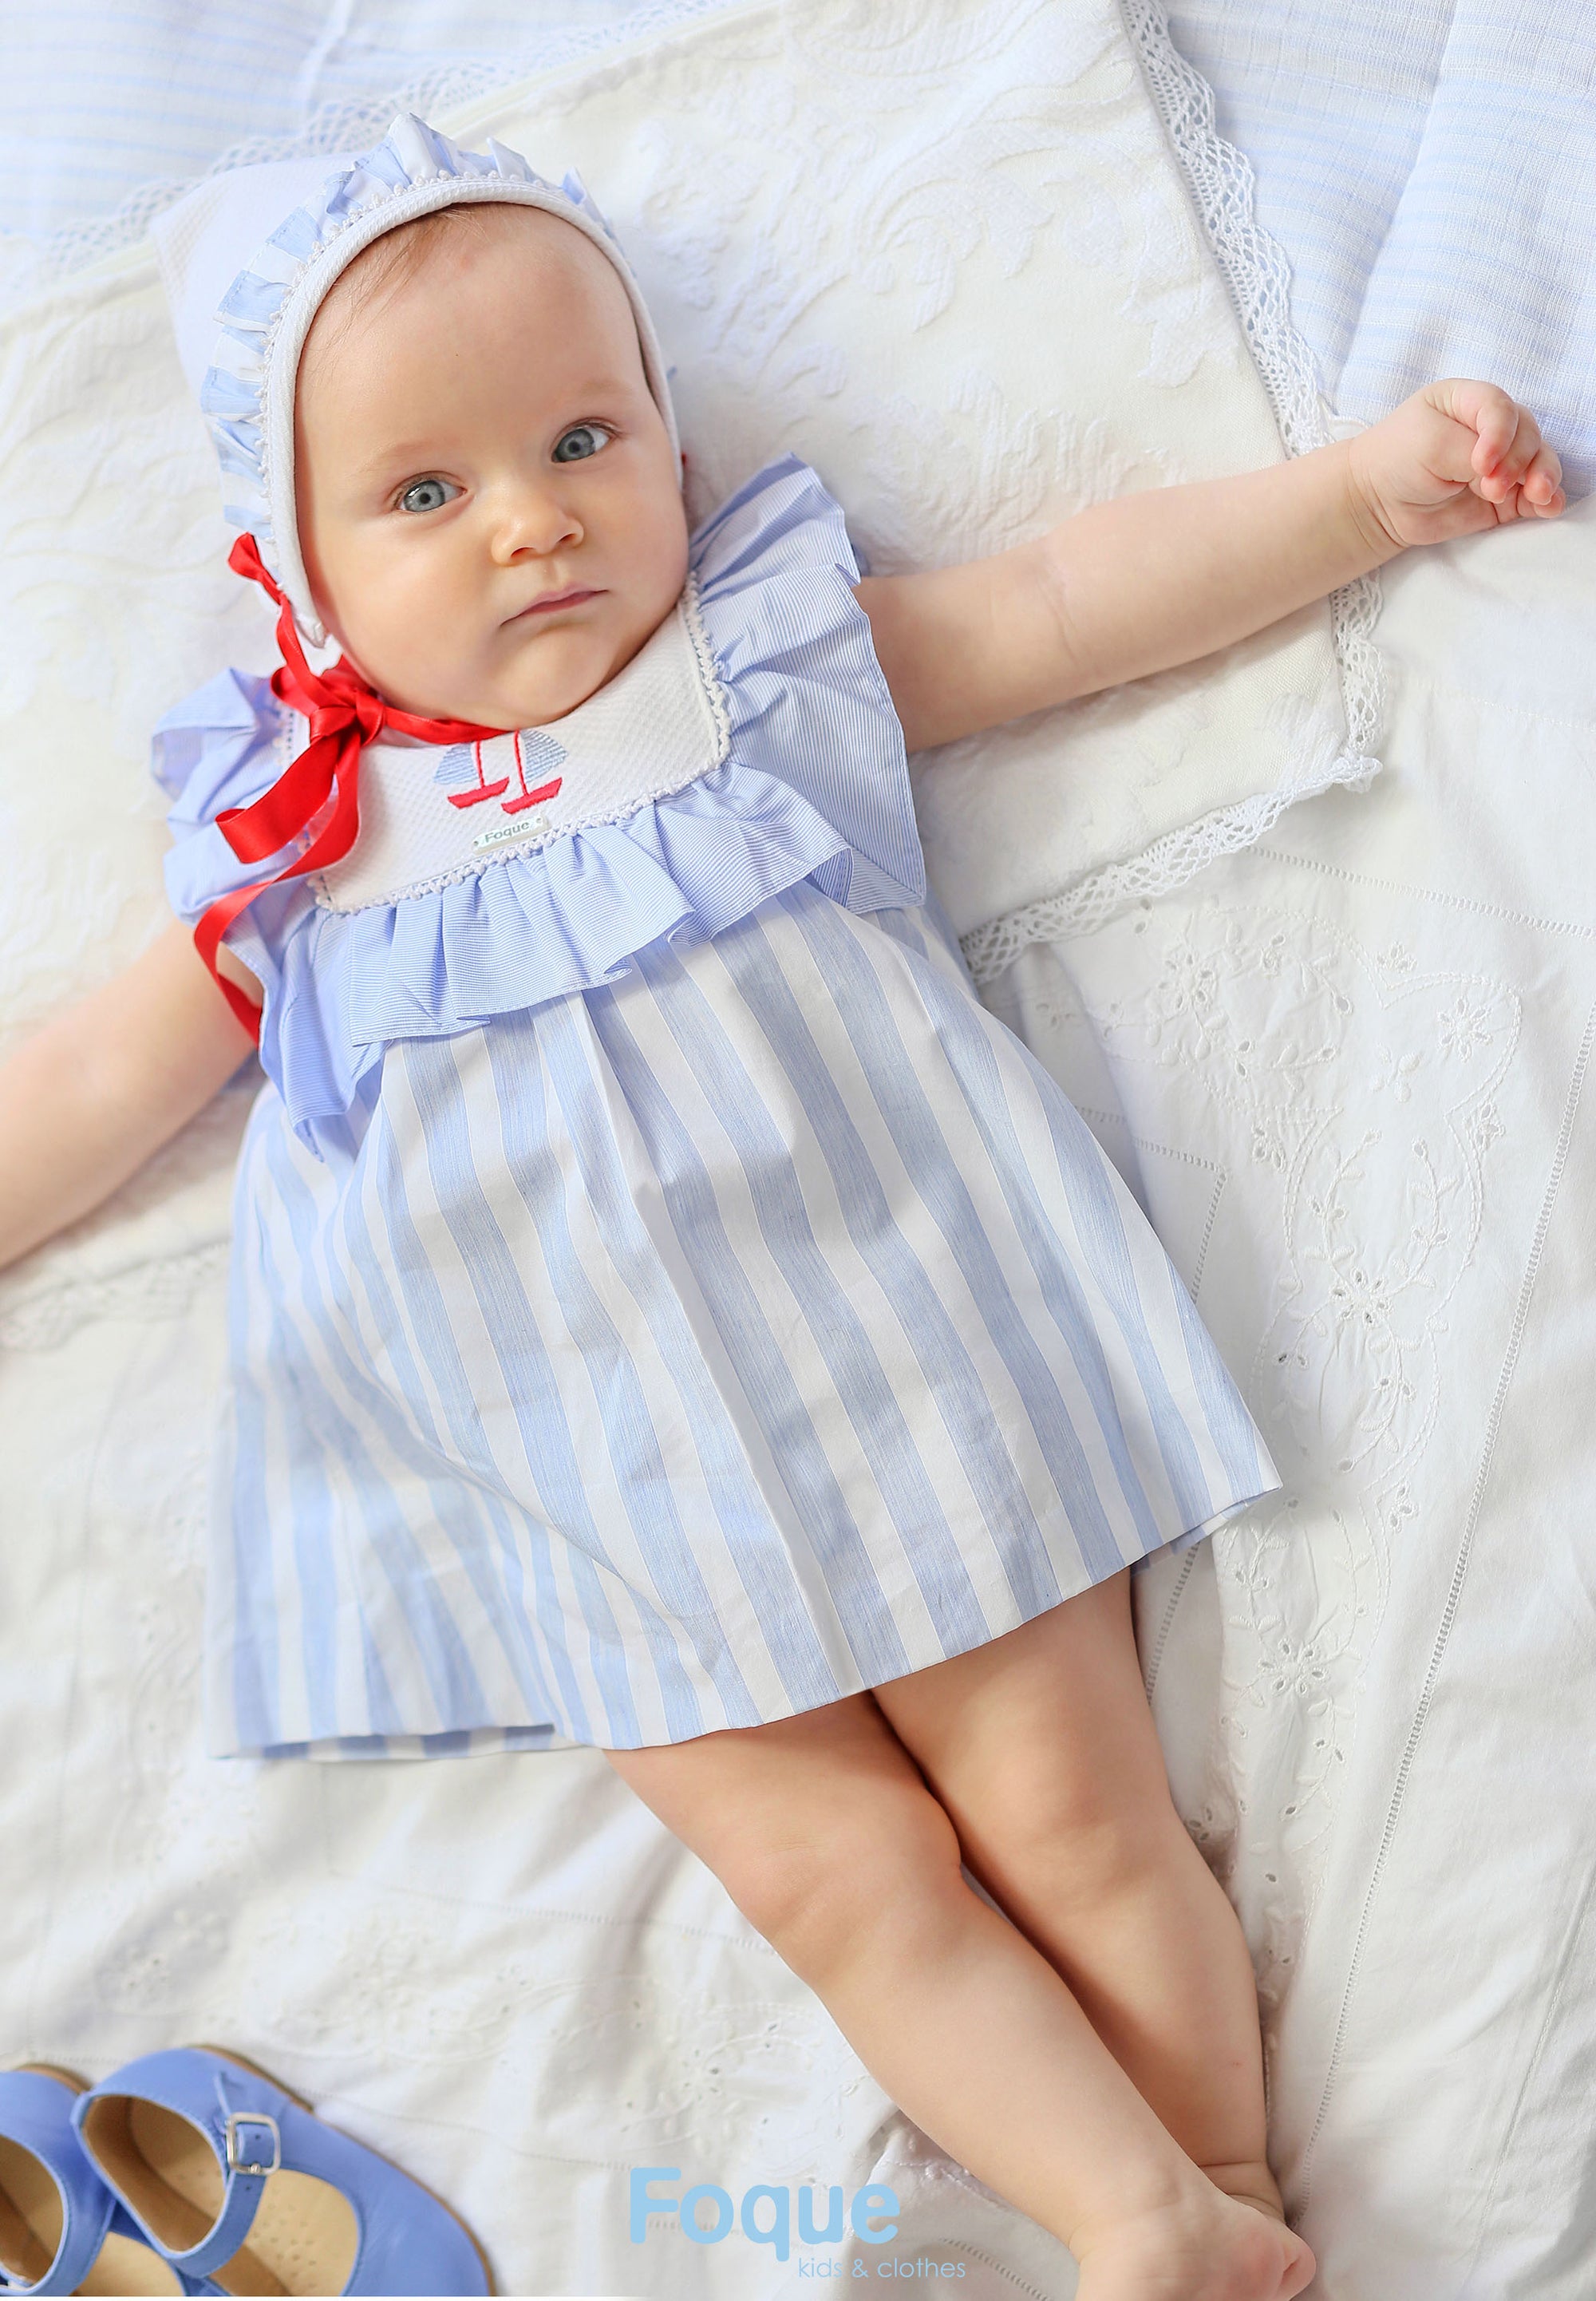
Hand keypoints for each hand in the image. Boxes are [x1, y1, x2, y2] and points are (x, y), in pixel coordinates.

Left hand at [1347, 379, 1565, 552]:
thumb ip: (1470, 454)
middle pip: (1527, 433)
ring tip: (1537, 495)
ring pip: (1539, 460)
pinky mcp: (1506, 494)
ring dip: (1542, 477)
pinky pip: (1535, 494)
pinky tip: (1550, 508)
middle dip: (1517, 461)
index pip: (1500, 408)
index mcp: (1469, 400)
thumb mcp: (1429, 445)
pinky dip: (1546, 500)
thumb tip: (1506, 478)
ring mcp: (1502, 460)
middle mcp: (1491, 427)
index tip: (1482, 464)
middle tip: (1491, 487)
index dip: (1500, 434)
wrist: (1378, 503)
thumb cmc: (1397, 460)